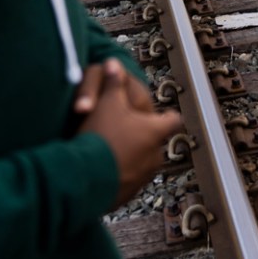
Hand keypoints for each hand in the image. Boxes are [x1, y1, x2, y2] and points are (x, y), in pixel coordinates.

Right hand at [77, 60, 182, 206]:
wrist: (84, 176)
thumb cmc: (101, 135)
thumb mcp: (107, 102)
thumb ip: (114, 83)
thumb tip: (113, 62)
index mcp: (155, 132)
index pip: (173, 120)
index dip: (167, 115)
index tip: (163, 114)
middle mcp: (155, 156)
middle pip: (155, 142)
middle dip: (143, 137)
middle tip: (126, 131)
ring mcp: (143, 177)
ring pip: (142, 162)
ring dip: (132, 156)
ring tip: (111, 151)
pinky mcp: (128, 195)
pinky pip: (128, 181)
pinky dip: (120, 174)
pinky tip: (102, 169)